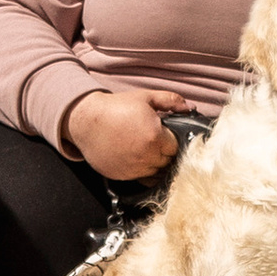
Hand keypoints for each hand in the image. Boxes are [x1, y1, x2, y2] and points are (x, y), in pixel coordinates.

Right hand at [64, 89, 193, 182]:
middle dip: (164, 151)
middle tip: (154, 140)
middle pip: (167, 161)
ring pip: (154, 172)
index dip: (172, 140)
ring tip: (144, 148)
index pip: (176, 147)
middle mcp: (145, 156)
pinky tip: (134, 156)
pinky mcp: (120, 175)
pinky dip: (140, 169)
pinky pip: (139, 178)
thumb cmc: (117, 107)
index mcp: (155, 137)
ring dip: (153, 162)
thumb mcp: (146, 97)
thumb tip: (190, 108)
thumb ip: (172, 101)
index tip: (165, 134)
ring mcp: (132, 168)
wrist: (87, 121)